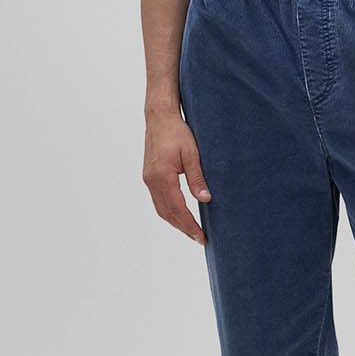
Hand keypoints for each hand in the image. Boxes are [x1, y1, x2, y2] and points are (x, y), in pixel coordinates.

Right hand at [143, 110, 210, 244]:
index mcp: (162, 176)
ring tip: (191, 231)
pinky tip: (180, 215)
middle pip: (167, 213)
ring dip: (175, 222)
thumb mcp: (192, 154)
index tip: (201, 236)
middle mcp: (152, 181)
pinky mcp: (149, 176)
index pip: (177, 208)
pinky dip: (169, 211)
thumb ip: (197, 178)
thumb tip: (205, 200)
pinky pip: (158, 200)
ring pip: (161, 209)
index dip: (189, 225)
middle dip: (183, 228)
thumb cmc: (177, 132)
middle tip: (199, 238)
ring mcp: (148, 179)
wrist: (159, 117)